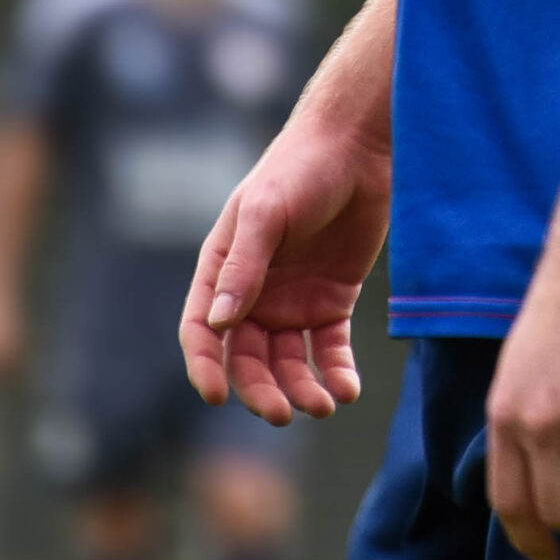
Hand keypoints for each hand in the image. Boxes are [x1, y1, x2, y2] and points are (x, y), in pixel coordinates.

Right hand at [179, 121, 390, 426]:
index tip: (216, 397)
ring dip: (300, 389)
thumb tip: (218, 322)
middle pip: (247, 357)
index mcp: (222, 268)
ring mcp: (294, 300)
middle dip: (260, 390)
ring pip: (288, 363)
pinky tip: (347, 389)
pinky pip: (329, 349)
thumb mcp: (266, 211)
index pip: (201, 330)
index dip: (204, 365)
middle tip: (282, 413)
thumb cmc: (300, 168)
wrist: (358, 146)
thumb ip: (244, 265)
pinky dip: (336, 373)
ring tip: (323, 404)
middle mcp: (254, 292)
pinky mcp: (333, 300)